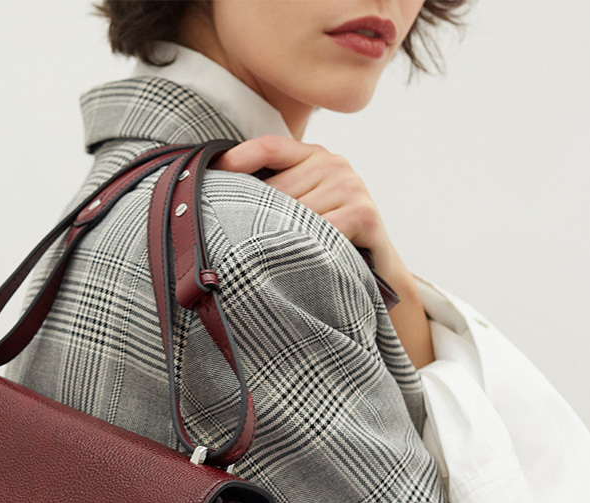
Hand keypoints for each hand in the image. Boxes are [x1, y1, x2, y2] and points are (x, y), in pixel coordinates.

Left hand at [214, 135, 390, 259]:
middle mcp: (334, 163)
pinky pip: (318, 233)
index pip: (270, 147)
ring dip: (281, 239)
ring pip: (294, 214)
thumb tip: (225, 197)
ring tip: (272, 257)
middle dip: (257, 215)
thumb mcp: (305, 207)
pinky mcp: (362, 213)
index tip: (211, 174)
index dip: (238, 158)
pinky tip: (299, 261)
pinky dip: (305, 250)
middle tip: (237, 240)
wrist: (379, 268)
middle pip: (276, 188)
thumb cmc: (330, 238)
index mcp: (316, 155)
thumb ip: (278, 194)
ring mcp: (351, 185)